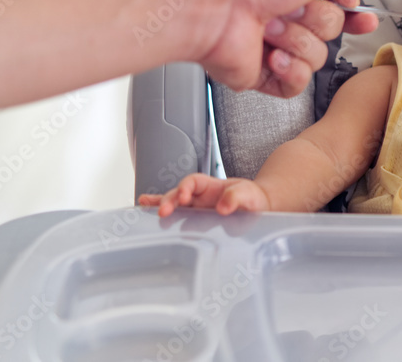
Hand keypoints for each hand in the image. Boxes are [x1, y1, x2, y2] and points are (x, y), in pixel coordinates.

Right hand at [138, 173, 270, 216]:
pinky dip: (161, 213)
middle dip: (169, 200)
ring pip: (173, 204)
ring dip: (159, 205)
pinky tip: (145, 212)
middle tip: (163, 211)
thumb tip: (223, 207)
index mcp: (210, 186)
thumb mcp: (248, 194)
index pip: (193, 182)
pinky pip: (176, 216)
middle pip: (178, 193)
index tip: (184, 197)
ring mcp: (195, 208)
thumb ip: (235, 197)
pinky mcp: (195, 221)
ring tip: (143, 207)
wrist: (258, 208)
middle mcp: (199, 196)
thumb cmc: (251, 198)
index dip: (186, 187)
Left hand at [196, 0, 376, 96]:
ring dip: (298, 41)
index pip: (336, 5)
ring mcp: (273, 44)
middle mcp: (284, 12)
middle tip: (290, 6)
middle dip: (316, 19)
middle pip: (331, 30)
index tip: (364, 21)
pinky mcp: (262, 73)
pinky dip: (290, 70)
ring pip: (316, 56)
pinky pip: (297, 83)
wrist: (215, 3)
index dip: (354, 16)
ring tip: (270, 27)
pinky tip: (273, 55)